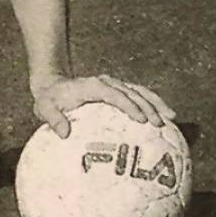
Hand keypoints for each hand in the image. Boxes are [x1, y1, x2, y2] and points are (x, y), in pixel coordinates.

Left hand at [32, 75, 175, 138]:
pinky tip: (162, 117)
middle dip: (149, 107)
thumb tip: (64, 133)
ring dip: (156, 103)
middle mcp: (107, 83)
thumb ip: (53, 119)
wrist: (53, 86)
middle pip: (133, 93)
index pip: (115, 95)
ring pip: (140, 92)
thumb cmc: (48, 100)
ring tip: (171, 118)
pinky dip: (151, 104)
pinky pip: (137, 96)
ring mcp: (114, 86)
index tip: (141, 119)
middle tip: (161, 123)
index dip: (129, 106)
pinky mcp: (117, 91)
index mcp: (93, 87)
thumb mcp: (44, 108)